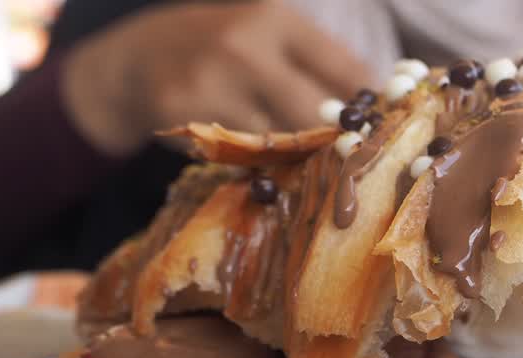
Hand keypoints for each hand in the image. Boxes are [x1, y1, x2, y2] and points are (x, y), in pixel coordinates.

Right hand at [60, 0, 373, 155]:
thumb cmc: (219, 50)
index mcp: (276, 20)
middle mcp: (245, 46)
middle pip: (317, 112)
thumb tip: (383, 105)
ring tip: (321, 173)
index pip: (347, 71)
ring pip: (281, 141)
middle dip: (341, 142)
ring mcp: (212, 81)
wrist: (133, 60)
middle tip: (358, 165)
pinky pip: (241, 156)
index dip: (373, 110)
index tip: (389, 133)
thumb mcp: (266, 36)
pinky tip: (273, 173)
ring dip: (304, 160)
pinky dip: (263, 168)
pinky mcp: (185, 115)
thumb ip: (317, 64)